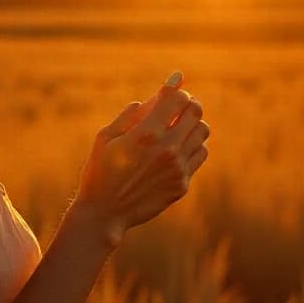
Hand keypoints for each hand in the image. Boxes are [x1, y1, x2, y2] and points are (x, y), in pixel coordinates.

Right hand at [73, 72, 209, 245]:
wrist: (105, 213)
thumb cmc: (101, 170)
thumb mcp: (107, 135)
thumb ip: (135, 111)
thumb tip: (161, 90)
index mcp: (145, 134)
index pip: (178, 98)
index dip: (175, 91)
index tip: (169, 93)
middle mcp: (166, 150)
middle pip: (195, 112)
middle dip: (188, 103)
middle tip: (178, 106)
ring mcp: (177, 168)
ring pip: (202, 132)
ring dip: (192, 124)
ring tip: (177, 127)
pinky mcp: (182, 184)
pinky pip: (201, 153)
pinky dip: (193, 145)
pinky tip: (178, 148)